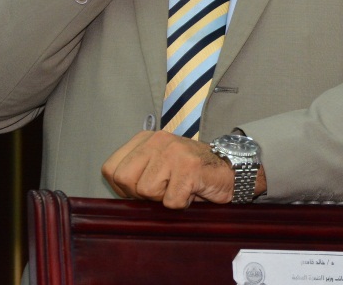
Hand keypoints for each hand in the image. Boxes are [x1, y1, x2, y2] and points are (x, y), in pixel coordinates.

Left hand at [102, 130, 252, 208]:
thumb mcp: (159, 165)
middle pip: (124, 179)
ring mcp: (174, 152)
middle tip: (163, 191)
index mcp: (146, 139)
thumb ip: (137, 173)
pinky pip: (171, 201)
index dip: (123, 188)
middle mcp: (158, 140)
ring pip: (146, 191)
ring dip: (164, 199)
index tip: (141, 191)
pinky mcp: (189, 168)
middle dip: (141, 195)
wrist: (231, 171)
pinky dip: (182, 204)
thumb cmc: (192, 173)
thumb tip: (118, 197)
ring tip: (180, 188)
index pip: (111, 168)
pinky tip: (193, 192)